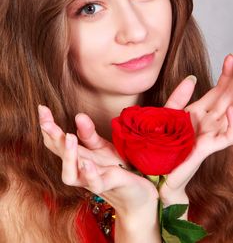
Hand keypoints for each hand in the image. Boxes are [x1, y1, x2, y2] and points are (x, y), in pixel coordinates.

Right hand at [38, 106, 157, 218]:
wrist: (137, 191)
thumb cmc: (116, 166)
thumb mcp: (101, 146)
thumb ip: (88, 133)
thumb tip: (78, 115)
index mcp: (77, 156)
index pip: (57, 141)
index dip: (48, 125)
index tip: (42, 108)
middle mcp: (80, 168)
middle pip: (59, 155)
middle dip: (52, 137)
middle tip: (47, 122)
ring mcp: (92, 179)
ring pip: (70, 175)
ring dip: (68, 156)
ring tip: (69, 136)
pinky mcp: (109, 185)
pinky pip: (95, 184)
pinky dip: (90, 174)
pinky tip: (86, 163)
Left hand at [160, 54, 232, 206]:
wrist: (156, 171)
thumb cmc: (161, 145)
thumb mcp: (169, 114)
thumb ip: (179, 97)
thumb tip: (192, 78)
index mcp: (199, 112)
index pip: (218, 91)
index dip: (226, 76)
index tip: (230, 58)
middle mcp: (209, 121)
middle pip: (227, 98)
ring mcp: (211, 134)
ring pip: (232, 113)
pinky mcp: (209, 147)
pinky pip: (228, 135)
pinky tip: (232, 106)